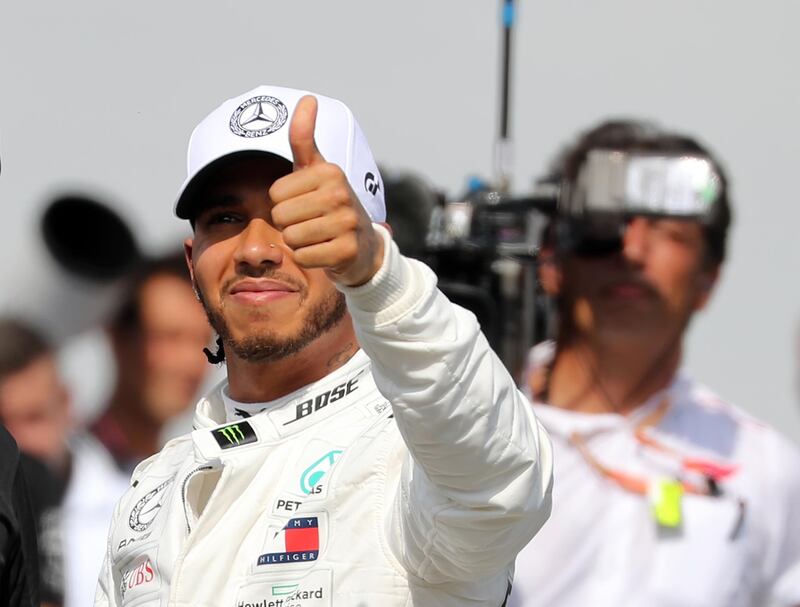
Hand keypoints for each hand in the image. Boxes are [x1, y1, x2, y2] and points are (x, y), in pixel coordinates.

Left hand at [268, 95, 383, 286]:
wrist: (363, 247)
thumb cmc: (330, 205)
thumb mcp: (317, 171)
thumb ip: (304, 138)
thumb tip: (307, 98)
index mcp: (330, 172)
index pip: (275, 193)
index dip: (283, 203)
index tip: (304, 204)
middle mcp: (341, 194)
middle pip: (280, 216)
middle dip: (289, 225)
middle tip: (310, 223)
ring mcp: (347, 223)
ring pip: (291, 238)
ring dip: (298, 242)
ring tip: (317, 238)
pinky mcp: (347, 251)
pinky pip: (303, 257)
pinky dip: (308, 259)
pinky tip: (324, 252)